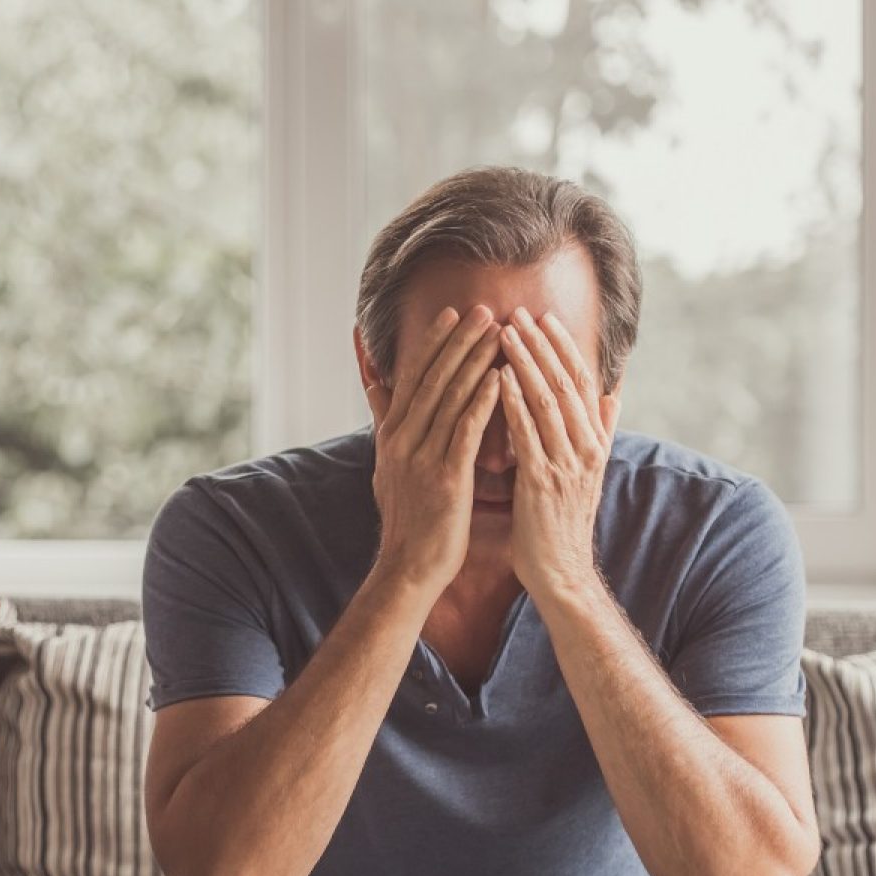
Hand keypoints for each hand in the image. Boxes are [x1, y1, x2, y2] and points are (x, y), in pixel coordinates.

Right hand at [363, 304, 505, 592]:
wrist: (409, 566)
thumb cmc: (407, 518)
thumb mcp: (386, 464)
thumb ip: (385, 420)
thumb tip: (375, 387)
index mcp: (393, 434)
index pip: (412, 377)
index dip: (432, 343)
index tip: (451, 313)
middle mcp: (403, 439)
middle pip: (432, 378)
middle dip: (457, 341)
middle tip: (481, 309)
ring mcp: (423, 457)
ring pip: (450, 398)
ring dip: (475, 361)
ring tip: (497, 331)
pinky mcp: (446, 477)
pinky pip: (466, 430)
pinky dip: (482, 401)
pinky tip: (500, 377)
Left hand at [497, 306, 620, 601]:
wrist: (561, 572)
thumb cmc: (563, 521)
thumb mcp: (588, 471)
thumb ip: (600, 429)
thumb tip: (613, 392)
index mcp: (594, 441)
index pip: (580, 382)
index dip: (563, 347)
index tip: (544, 317)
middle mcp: (585, 447)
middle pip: (565, 383)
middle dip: (542, 345)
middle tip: (520, 311)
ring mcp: (567, 464)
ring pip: (548, 402)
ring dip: (526, 363)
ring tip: (505, 332)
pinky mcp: (543, 483)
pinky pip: (529, 435)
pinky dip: (515, 403)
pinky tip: (500, 378)